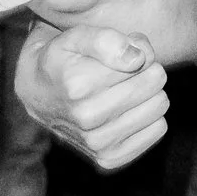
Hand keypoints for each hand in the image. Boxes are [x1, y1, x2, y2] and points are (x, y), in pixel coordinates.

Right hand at [15, 22, 168, 168]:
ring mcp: (96, 142)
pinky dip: (150, 116)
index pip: (143, 61)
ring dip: (149, 93)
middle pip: (155, 83)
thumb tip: (138, 59)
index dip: (138, 50)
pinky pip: (158, 129)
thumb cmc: (61, 59)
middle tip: (127, 70)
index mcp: (78, 85)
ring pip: (159, 106)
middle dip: (146, 70)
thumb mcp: (74, 36)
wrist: (37, 94)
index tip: (124, 51)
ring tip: (126, 88)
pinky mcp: (109, 158)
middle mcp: (86, 117)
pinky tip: (129, 109)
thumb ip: (105, 39)